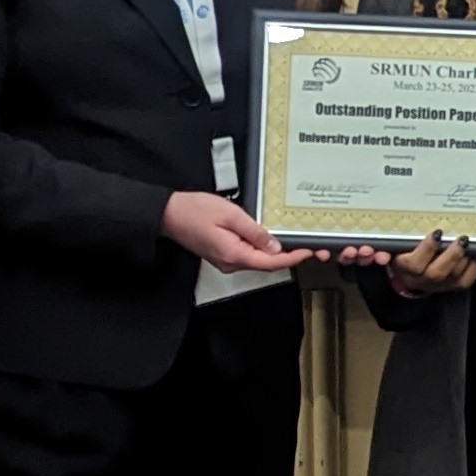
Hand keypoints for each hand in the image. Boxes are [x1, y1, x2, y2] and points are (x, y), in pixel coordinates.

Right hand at [162, 189, 311, 273]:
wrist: (169, 215)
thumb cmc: (193, 211)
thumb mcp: (230, 214)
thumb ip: (254, 231)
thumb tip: (273, 245)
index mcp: (234, 254)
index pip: (271, 262)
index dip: (292, 258)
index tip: (307, 252)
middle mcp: (230, 263)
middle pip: (266, 264)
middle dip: (288, 257)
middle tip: (307, 247)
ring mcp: (226, 261)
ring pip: (257, 260)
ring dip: (275, 254)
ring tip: (292, 243)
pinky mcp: (222, 255)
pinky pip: (247, 255)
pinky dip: (261, 250)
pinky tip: (268, 240)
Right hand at [365, 231, 475, 295]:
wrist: (408, 277)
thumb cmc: (402, 255)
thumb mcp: (392, 247)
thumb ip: (387, 243)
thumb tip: (375, 245)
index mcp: (404, 268)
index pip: (414, 264)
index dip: (427, 249)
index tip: (437, 233)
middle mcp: (420, 280)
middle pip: (436, 273)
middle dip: (451, 255)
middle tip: (461, 239)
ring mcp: (437, 286)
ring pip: (452, 278)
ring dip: (463, 260)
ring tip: (467, 244)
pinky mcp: (449, 288)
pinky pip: (463, 283)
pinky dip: (471, 269)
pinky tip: (472, 256)